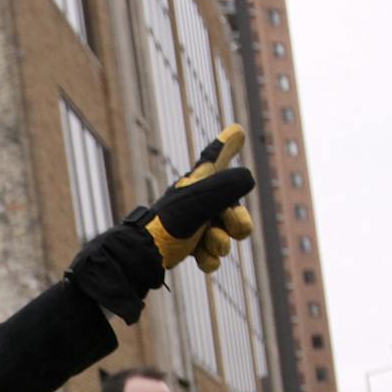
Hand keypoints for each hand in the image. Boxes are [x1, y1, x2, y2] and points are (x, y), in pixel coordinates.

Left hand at [137, 125, 256, 273]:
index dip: (226, 145)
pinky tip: (200, 258)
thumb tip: (248, 177)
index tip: (236, 131)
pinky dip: (209, 259)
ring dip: (221, 243)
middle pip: (232, 207)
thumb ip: (226, 186)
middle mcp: (196, 201)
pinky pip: (211, 255)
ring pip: (224, 235)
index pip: (214, 159)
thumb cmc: (168, 224)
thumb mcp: (200, 200)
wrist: (142, 257)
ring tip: (210, 244)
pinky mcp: (188, 249)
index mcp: (196, 183)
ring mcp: (193, 226)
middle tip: (235, 228)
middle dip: (238, 221)